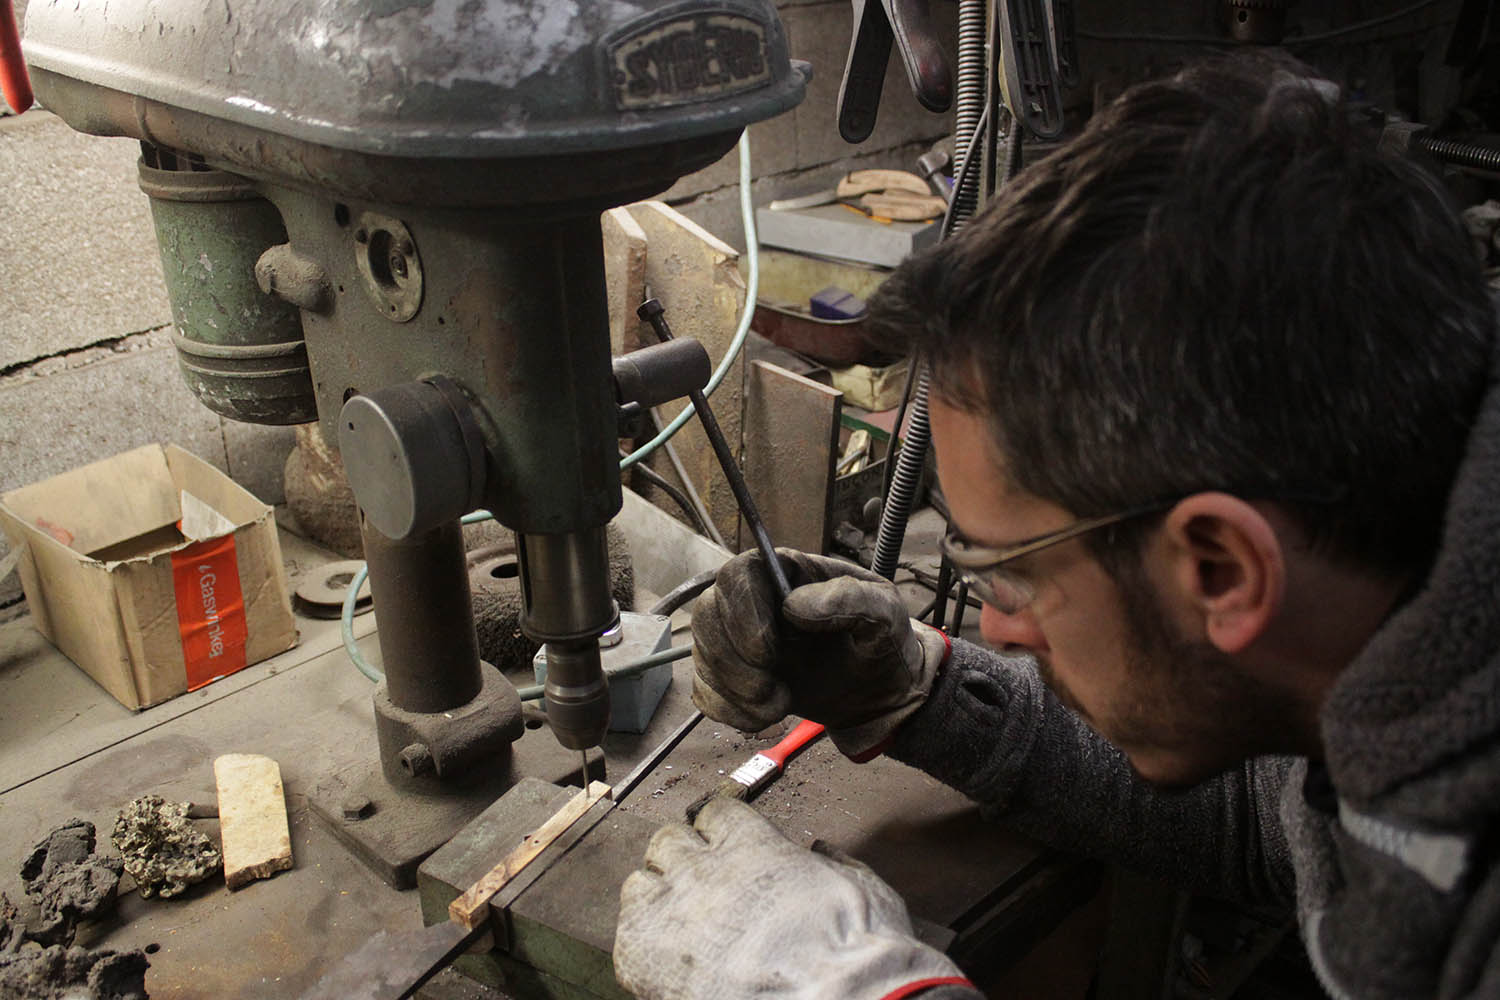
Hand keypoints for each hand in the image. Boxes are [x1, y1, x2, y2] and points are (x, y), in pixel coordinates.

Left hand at [614, 798, 971, 999]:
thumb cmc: (857, 957)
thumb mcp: (864, 890)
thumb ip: (832, 864)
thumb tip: (821, 853)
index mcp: (755, 846)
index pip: (717, 812)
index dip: (720, 826)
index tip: (723, 839)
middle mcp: (704, 870)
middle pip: (669, 840)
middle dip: (682, 855)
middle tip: (697, 879)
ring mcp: (671, 914)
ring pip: (639, 882)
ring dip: (656, 894)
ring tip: (675, 918)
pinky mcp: (647, 960)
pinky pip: (626, 934)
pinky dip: (641, 941)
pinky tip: (661, 957)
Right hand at [690, 548, 948, 758]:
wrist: (879, 693)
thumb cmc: (882, 643)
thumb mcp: (885, 614)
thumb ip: (850, 599)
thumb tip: (795, 606)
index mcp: (788, 573)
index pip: (740, 573)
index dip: (742, 610)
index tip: (767, 651)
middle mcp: (755, 601)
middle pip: (708, 613)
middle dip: (733, 660)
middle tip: (771, 689)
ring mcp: (739, 639)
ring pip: (703, 652)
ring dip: (733, 688)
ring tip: (778, 706)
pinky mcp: (733, 675)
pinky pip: (704, 689)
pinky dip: (727, 710)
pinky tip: (763, 717)